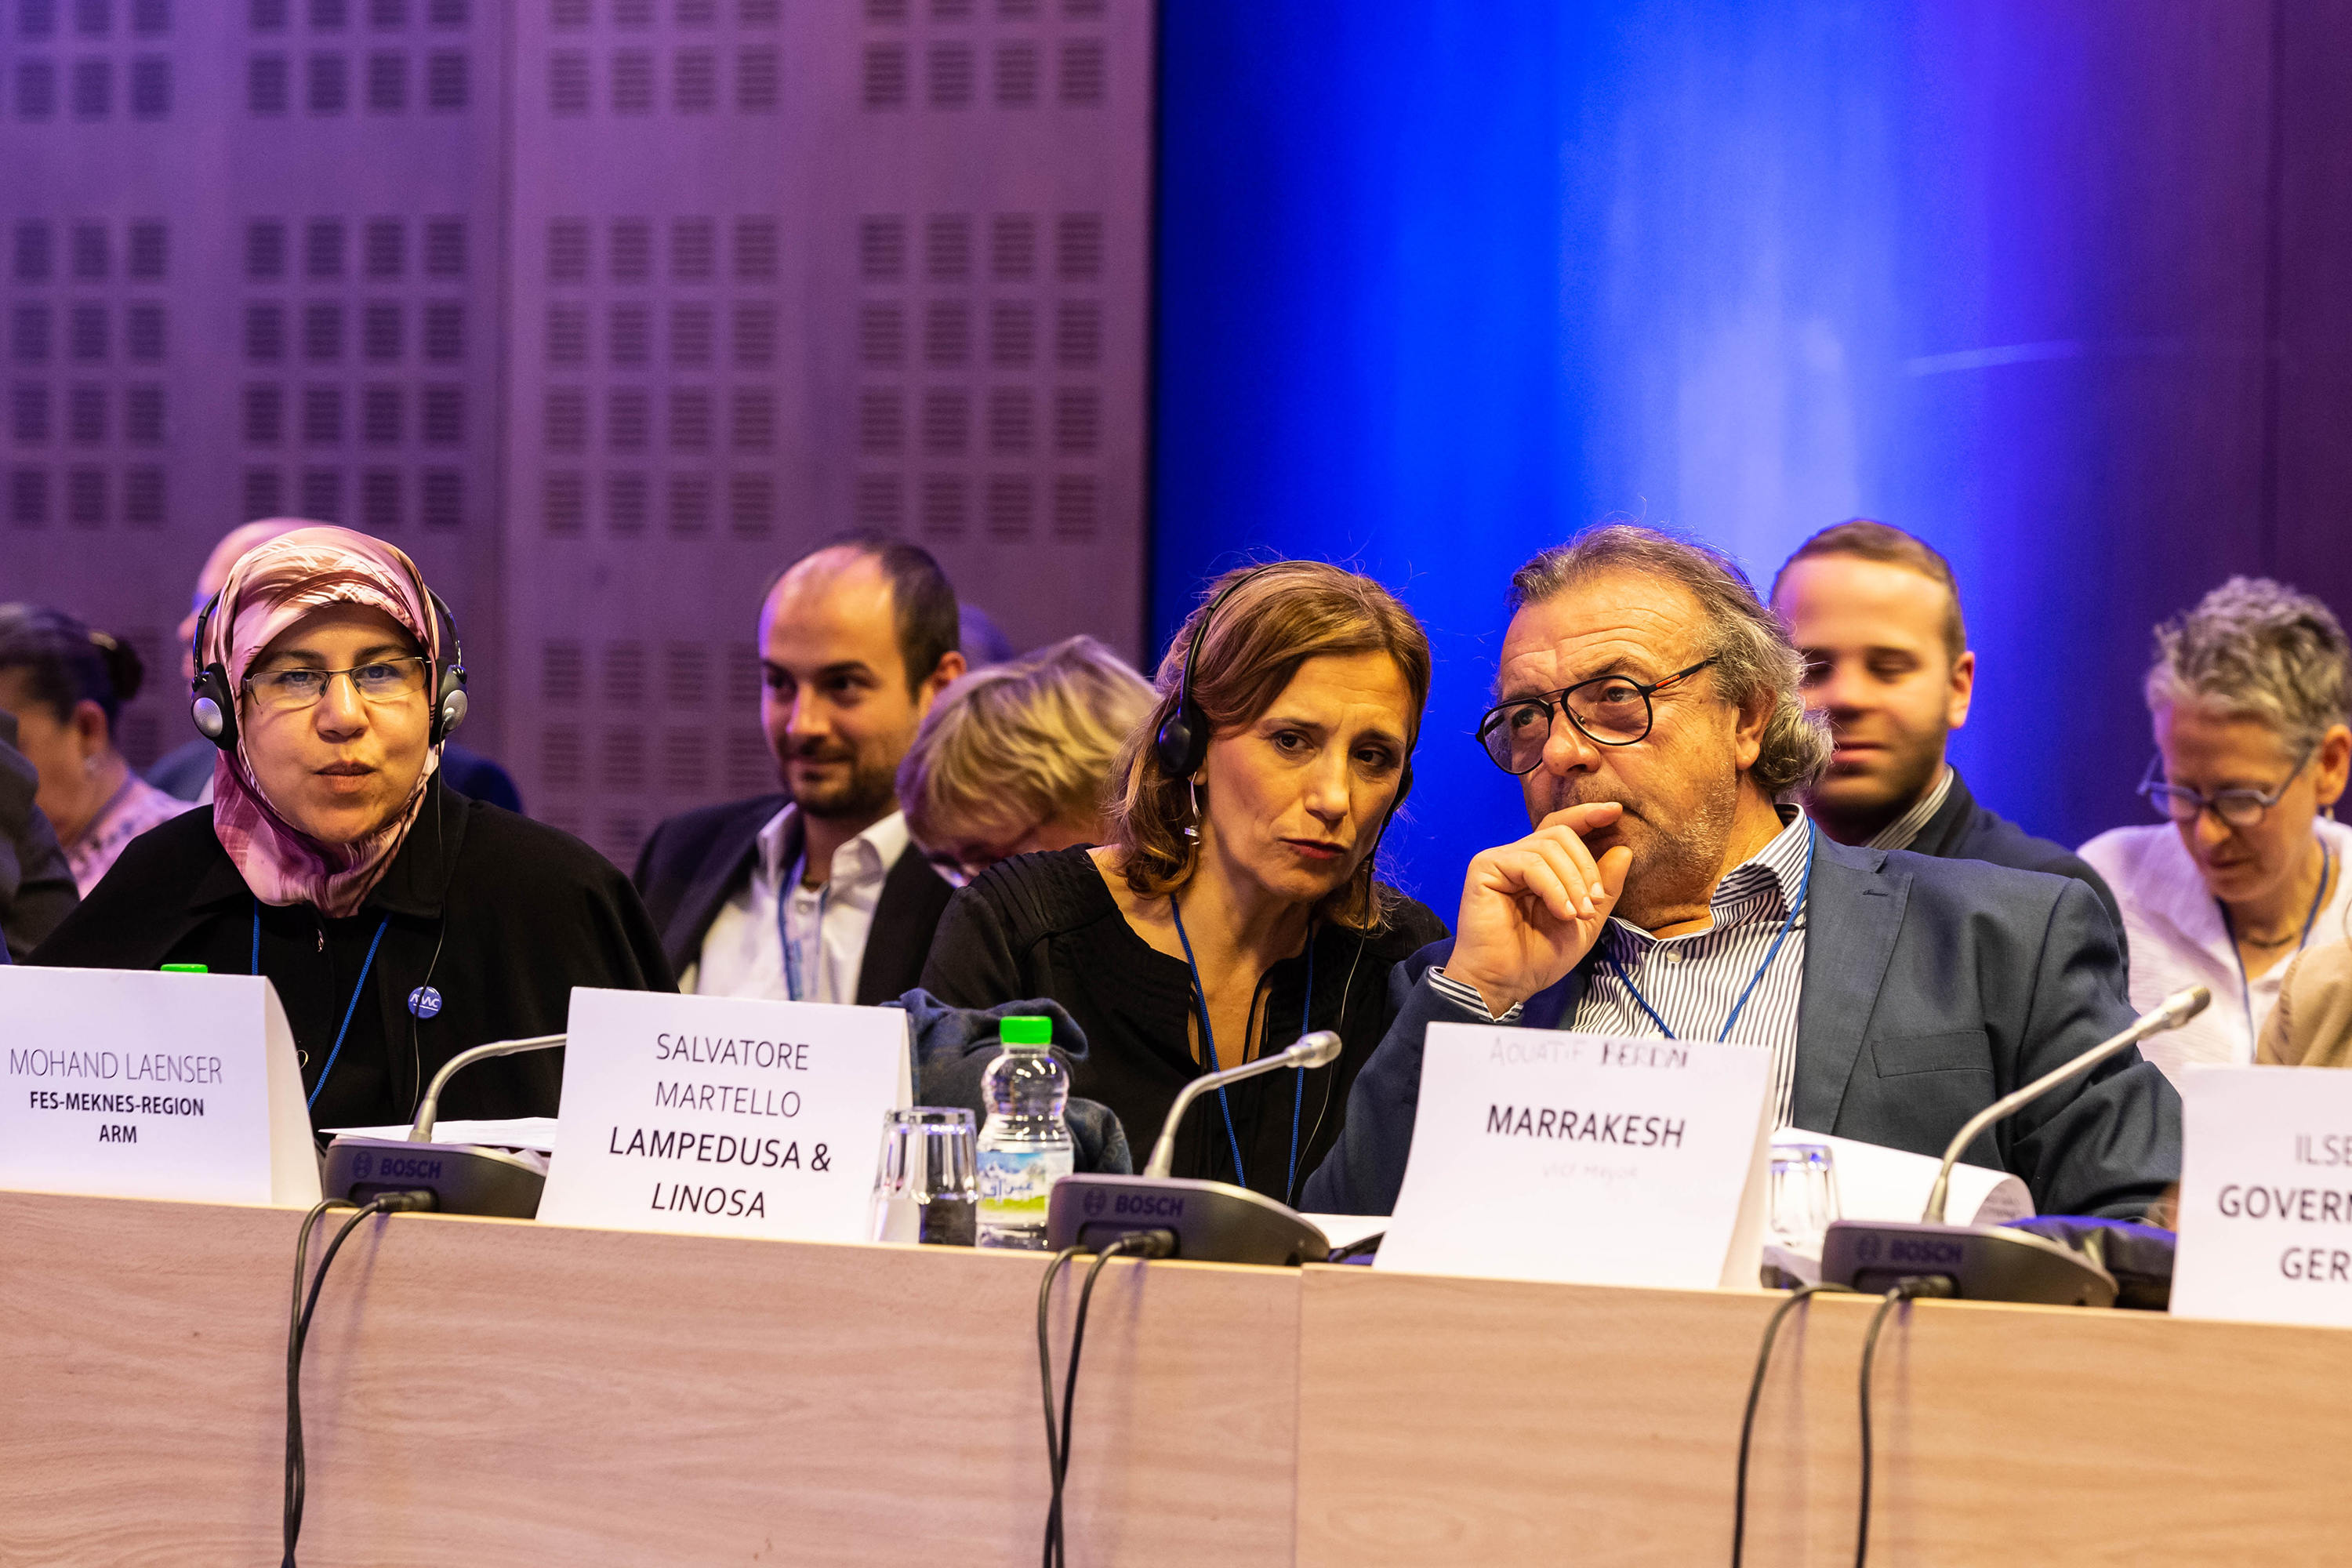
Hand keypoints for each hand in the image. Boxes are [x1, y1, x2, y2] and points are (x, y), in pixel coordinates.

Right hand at [1443, 803, 1632, 1015]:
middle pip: (1561, 833)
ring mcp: (1499, 860)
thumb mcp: (1585, 922)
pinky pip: (1530, 862)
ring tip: (1577, 914)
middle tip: (1593, 903)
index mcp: (1538, 866)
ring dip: (1573, 882)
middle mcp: (1517, 857)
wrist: (1505, 983)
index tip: (1616, 811)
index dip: (1588, 816)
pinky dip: (1554, 887)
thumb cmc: (1538, 957)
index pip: (1563, 828)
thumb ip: (1604, 888)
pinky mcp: (1485, 868)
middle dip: (1586, 866)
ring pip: (1549, 846)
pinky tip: (1561, 912)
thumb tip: (1625, 850)